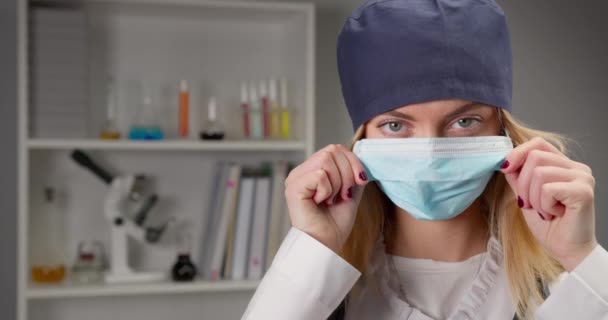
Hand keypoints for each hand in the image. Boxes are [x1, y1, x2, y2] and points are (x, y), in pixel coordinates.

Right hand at [284, 144, 368, 252]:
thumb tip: (361, 156)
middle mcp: (302, 171)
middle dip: (347, 174)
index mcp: (313, 170)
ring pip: (326, 160)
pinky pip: (320, 175)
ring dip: (337, 183)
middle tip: (343, 194)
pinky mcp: (294, 187)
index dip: (353, 162)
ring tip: (330, 199)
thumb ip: (353, 173)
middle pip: (333, 150)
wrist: (326, 244)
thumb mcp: (351, 192)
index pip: (336, 149)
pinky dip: (327, 190)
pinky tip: (320, 202)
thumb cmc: (335, 223)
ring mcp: (296, 178)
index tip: (360, 182)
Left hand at [501, 137, 597, 270]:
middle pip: (535, 157)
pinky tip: (555, 214)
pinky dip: (543, 205)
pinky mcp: (583, 191)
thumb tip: (505, 161)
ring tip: (544, 211)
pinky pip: (547, 189)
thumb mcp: (526, 195)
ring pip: (538, 173)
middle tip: (529, 204)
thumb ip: (518, 176)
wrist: (566, 250)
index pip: (538, 143)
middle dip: (523, 184)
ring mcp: (583, 178)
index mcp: (564, 165)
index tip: (505, 168)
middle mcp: (577, 168)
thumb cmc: (549, 225)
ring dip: (533, 198)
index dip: (518, 153)